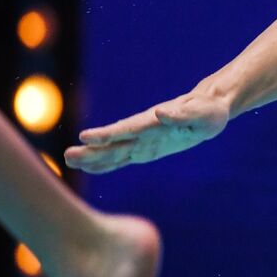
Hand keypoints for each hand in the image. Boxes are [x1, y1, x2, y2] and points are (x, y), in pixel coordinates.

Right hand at [65, 90, 229, 173]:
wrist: (209, 108)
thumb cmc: (208, 111)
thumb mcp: (201, 115)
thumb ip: (181, 115)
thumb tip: (160, 112)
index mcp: (155, 122)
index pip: (128, 129)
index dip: (107, 134)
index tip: (85, 137)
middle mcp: (145, 131)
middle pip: (115, 142)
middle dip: (92, 150)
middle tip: (67, 155)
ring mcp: (143, 141)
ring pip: (115, 151)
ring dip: (93, 157)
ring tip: (69, 160)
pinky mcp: (146, 149)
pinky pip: (124, 158)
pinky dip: (108, 164)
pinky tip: (90, 168)